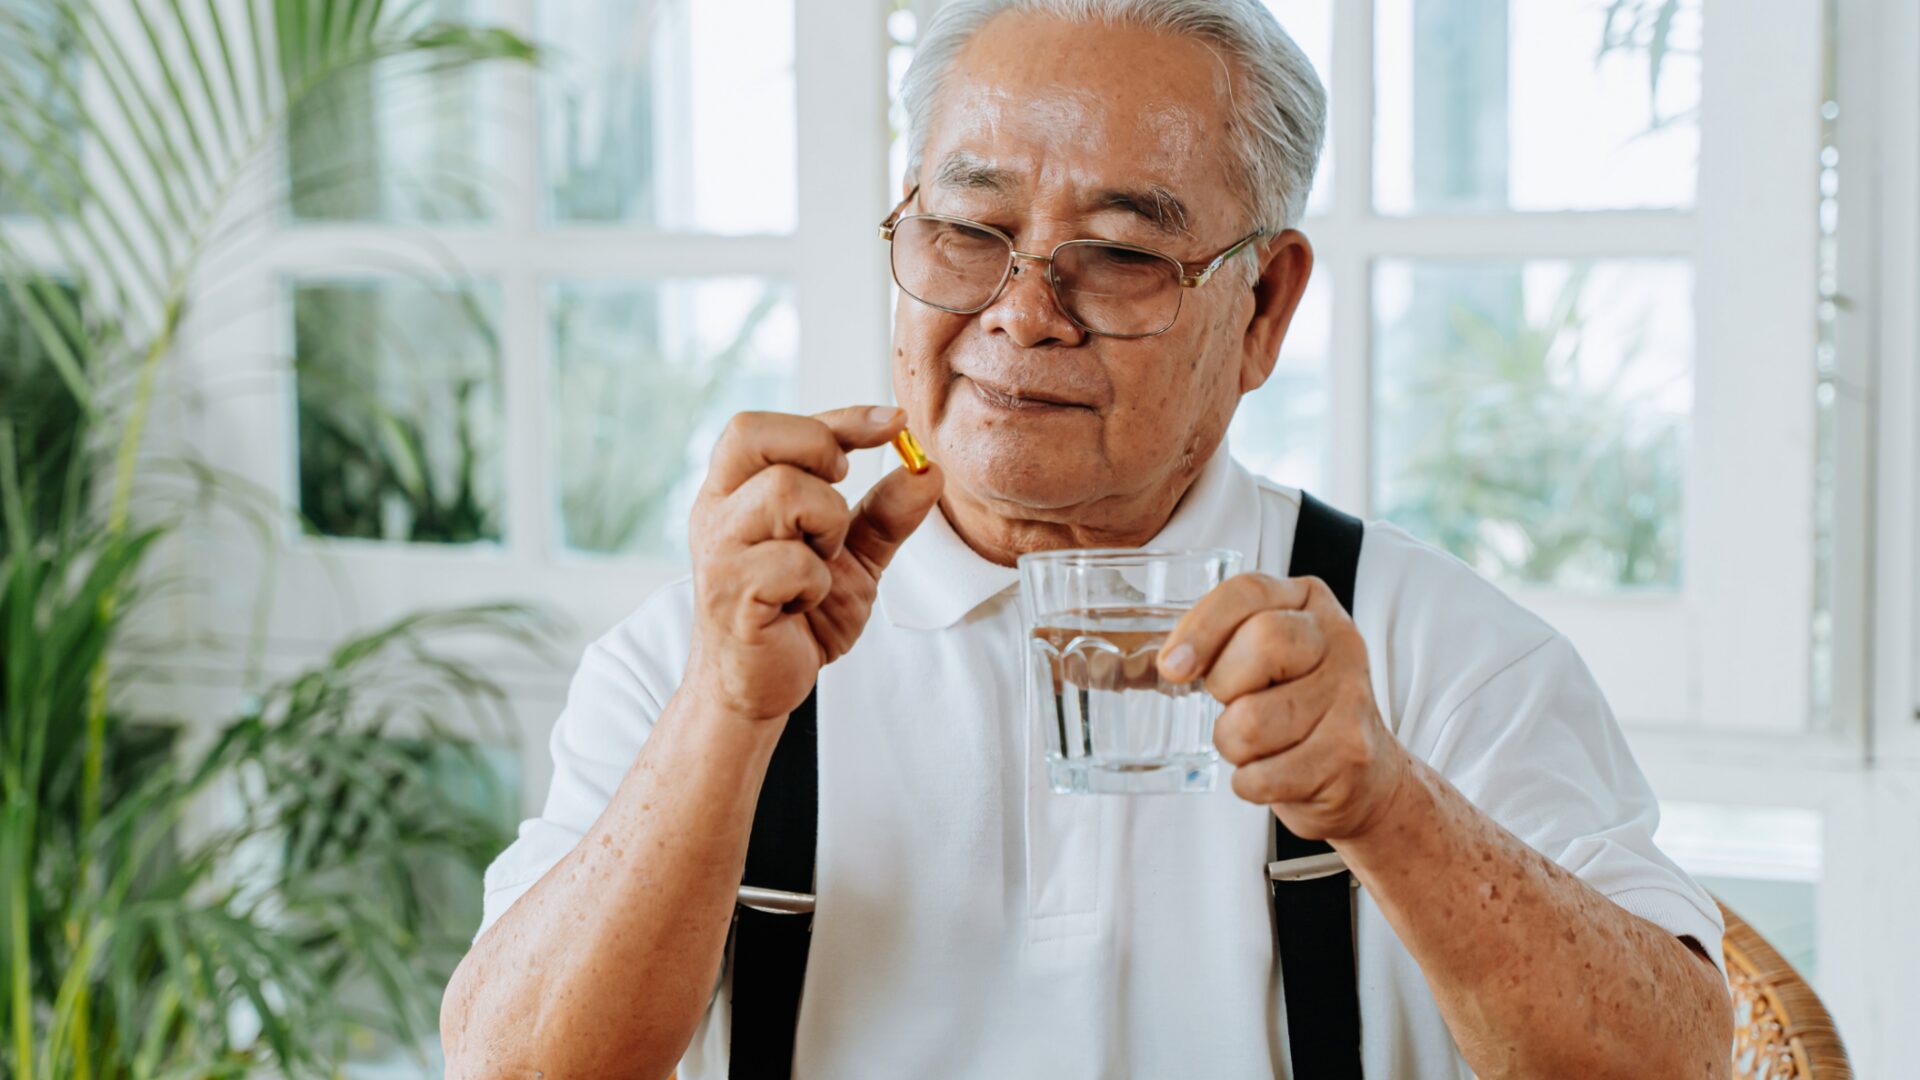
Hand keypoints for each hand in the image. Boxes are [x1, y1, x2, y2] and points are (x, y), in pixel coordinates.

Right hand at [686, 406, 943, 722]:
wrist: (761, 688)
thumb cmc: (795, 616)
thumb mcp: (853, 556)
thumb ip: (887, 514)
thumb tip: (927, 469)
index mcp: (736, 489)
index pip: (776, 426)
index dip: (841, 417)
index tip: (896, 423)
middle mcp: (717, 510)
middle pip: (755, 434)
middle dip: (819, 453)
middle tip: (839, 496)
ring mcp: (718, 550)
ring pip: (784, 491)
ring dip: (827, 526)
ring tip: (819, 564)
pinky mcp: (730, 593)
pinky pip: (792, 562)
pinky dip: (816, 584)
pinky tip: (802, 604)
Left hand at [1156, 573, 1410, 839]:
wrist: (1364, 774)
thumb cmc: (1298, 708)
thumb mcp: (1266, 655)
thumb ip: (1223, 640)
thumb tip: (1165, 663)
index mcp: (1309, 604)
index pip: (1248, 592)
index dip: (1202, 627)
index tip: (1173, 665)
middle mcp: (1338, 641)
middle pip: (1263, 641)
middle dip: (1225, 684)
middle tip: (1233, 702)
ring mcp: (1350, 697)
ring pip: (1252, 721)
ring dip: (1234, 745)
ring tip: (1258, 744)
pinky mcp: (1349, 754)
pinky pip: (1264, 775)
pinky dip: (1251, 783)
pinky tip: (1272, 772)